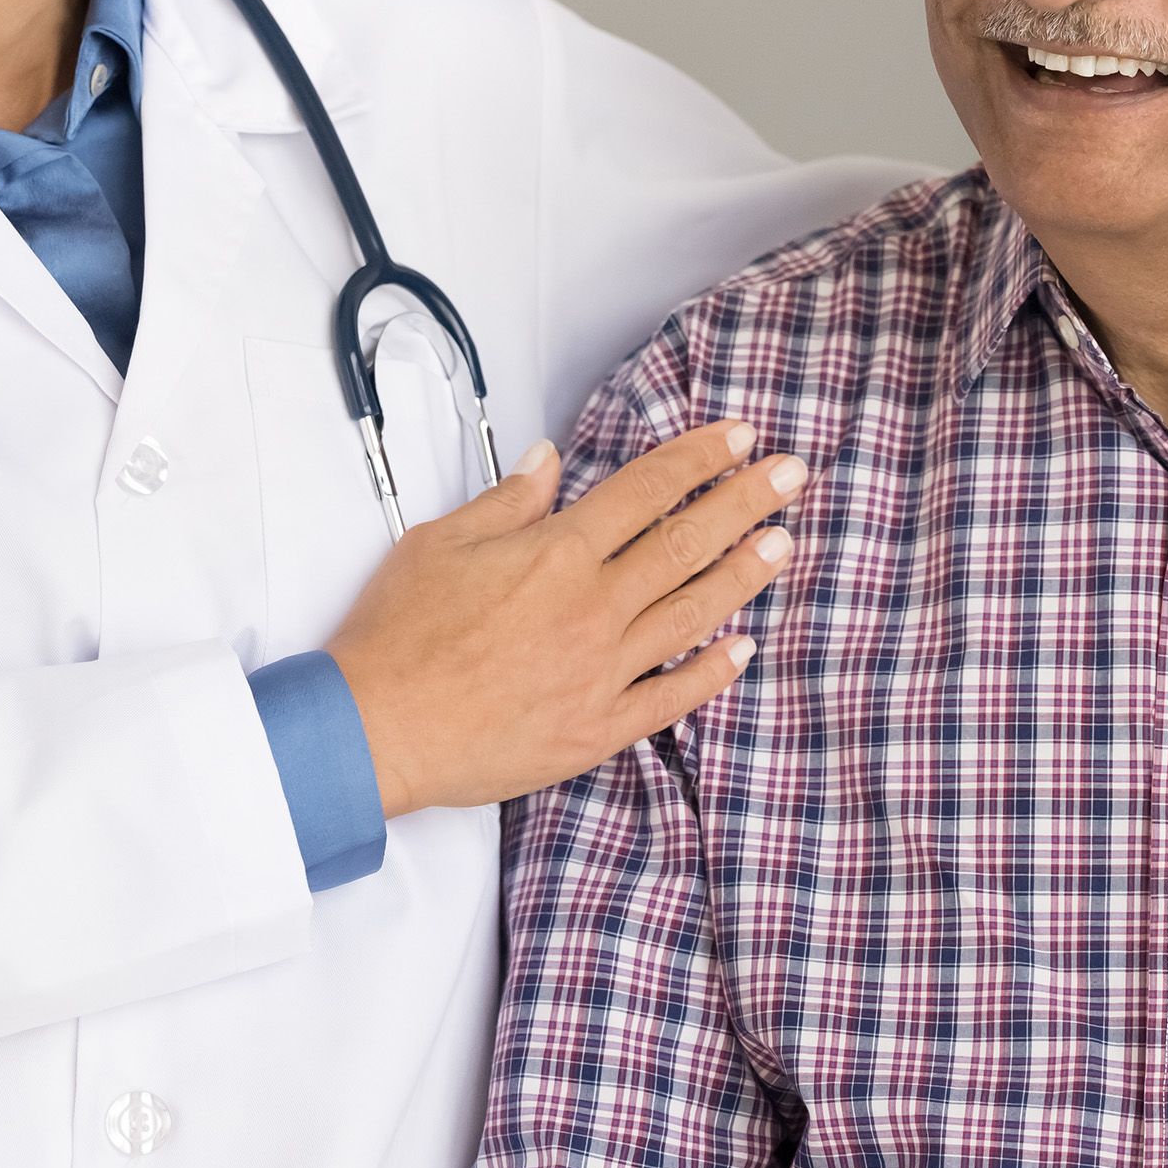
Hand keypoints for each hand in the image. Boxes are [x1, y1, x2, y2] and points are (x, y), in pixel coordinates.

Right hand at [326, 422, 806, 815]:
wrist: (374, 730)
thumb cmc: (397, 635)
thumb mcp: (439, 542)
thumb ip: (506, 501)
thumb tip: (548, 459)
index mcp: (556, 553)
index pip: (645, 489)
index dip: (698, 458)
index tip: (740, 436)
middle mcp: (591, 606)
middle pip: (686, 541)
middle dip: (746, 502)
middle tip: (793, 475)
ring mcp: (601, 671)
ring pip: (691, 612)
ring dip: (743, 574)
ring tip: (784, 543)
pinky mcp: (596, 728)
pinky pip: (670, 697)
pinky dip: (711, 672)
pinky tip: (743, 649)